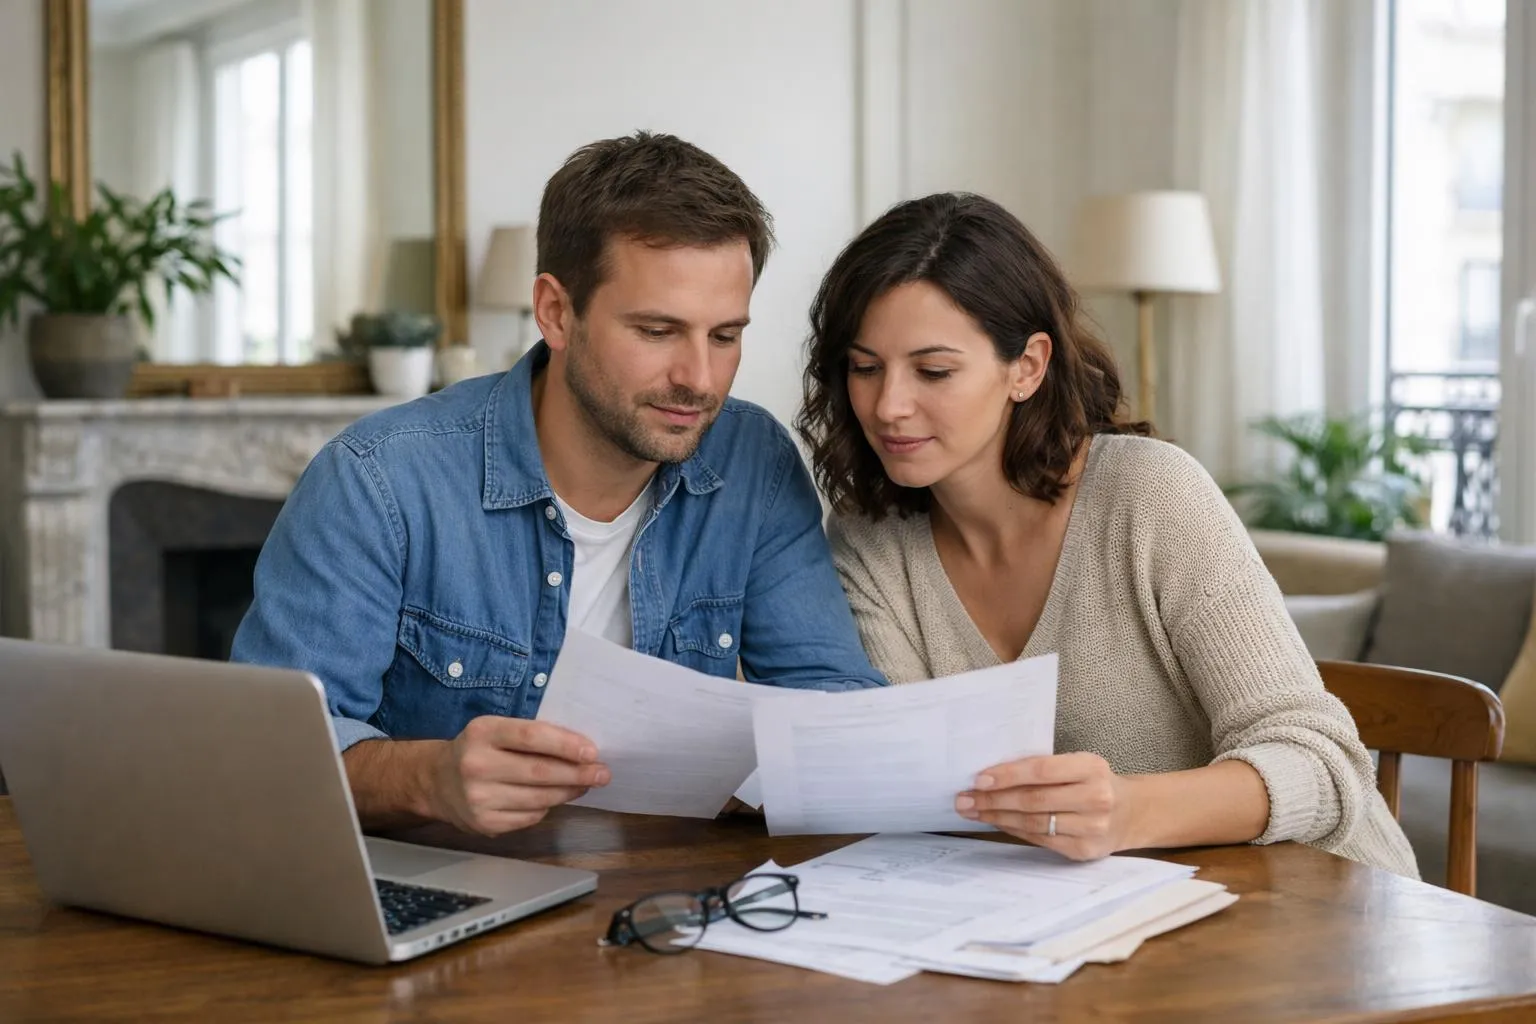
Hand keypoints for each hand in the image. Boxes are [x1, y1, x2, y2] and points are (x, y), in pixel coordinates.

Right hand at [428, 716, 608, 835]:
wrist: (436, 781)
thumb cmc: (478, 749)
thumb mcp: (496, 731)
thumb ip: (532, 736)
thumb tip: (582, 750)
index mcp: (483, 733)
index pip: (532, 737)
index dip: (566, 744)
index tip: (593, 751)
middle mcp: (477, 765)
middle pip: (540, 772)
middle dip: (578, 773)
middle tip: (603, 773)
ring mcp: (479, 798)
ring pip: (539, 798)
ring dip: (569, 792)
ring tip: (586, 784)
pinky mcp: (484, 824)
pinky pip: (530, 816)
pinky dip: (547, 807)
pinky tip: (555, 798)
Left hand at [955, 752, 1134, 860]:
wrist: (1131, 813)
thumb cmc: (1093, 783)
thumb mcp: (1078, 766)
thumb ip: (1044, 768)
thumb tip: (991, 775)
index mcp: (1091, 768)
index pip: (1041, 770)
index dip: (1008, 775)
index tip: (978, 778)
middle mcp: (1095, 798)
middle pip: (1033, 800)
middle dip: (993, 799)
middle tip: (964, 798)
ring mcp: (1091, 828)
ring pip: (1033, 823)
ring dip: (997, 817)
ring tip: (973, 811)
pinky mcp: (1083, 850)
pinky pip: (1040, 840)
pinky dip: (1013, 830)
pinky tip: (996, 822)